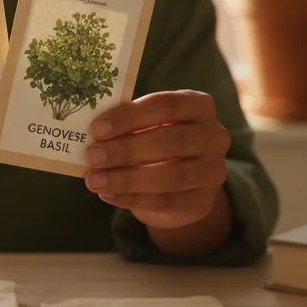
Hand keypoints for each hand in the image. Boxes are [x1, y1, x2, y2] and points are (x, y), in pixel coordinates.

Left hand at [84, 90, 229, 228]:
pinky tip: (107, 195)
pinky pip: (166, 202)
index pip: (166, 105)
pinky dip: (133, 199)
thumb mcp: (148, 127)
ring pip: (171, 176)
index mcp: (199, 106)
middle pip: (171, 140)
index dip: (130, 116)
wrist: (182, 185)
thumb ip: (129, 127)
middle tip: (93, 156)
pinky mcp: (203, 201)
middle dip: (126, 149)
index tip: (97, 129)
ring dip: (127, 179)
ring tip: (94, 180)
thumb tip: (92, 136)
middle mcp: (214, 136)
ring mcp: (213, 171)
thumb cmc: (159, 143)